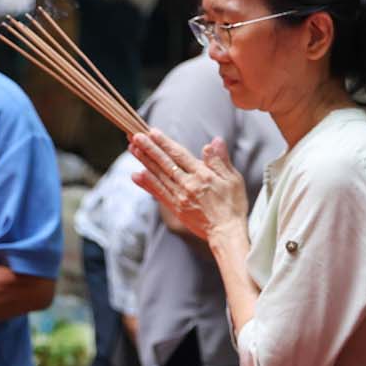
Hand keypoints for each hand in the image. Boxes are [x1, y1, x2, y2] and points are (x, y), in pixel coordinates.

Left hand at [131, 130, 248, 240]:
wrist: (227, 233)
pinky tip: (136, 175)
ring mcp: (180, 197)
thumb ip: (220, 160)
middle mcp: (188, 185)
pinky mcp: (176, 208)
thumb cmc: (233, 205)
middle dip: (149, 148)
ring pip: (158, 176)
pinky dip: (147, 183)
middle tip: (135, 136)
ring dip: (144, 161)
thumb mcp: (233, 179)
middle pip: (165, 163)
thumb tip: (214, 142)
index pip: (180, 155)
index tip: (152, 131)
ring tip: (132, 149)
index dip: (165, 142)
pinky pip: (158, 193)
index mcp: (203, 175)